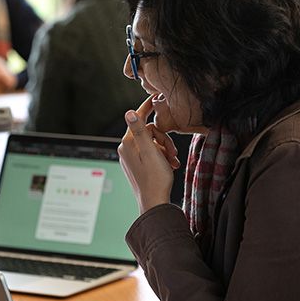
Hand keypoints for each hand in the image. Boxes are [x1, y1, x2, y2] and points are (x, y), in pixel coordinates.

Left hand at [118, 96, 179, 212]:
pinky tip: (170, 164)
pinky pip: (151, 153)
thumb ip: (140, 131)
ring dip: (165, 149)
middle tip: (172, 151)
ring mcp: (131, 158)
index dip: (148, 107)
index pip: (138, 118)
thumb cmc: (155, 178)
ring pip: (152, 143)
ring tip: (172, 161)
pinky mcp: (137, 165)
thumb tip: (129, 112)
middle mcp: (126, 149)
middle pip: (148, 132)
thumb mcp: (151, 151)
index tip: (156, 98)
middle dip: (163, 139)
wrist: (154, 202)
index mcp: (128, 143)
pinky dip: (162, 156)